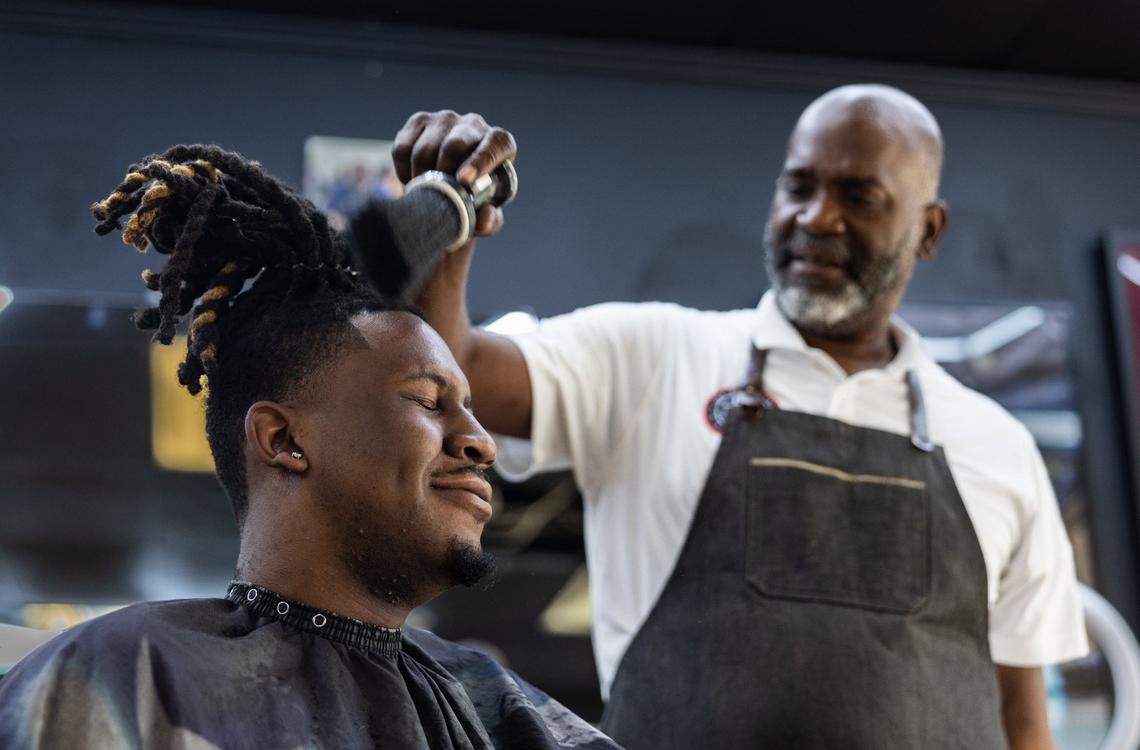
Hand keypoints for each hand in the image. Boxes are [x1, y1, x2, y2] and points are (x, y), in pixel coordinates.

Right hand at [392, 111, 516, 236]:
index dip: (479, 162)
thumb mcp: (486, 213)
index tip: (463, 181)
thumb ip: (490, 221)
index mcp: (500, 143)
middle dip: (442, 173)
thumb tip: (485, 215)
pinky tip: (411, 180)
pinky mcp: (419, 120)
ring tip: (423, 193)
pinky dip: (403, 169)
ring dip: (420, 176)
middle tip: (435, 195)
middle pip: (454, 145)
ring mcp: (445, 119)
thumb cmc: (475, 196)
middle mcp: (474, 124)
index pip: (494, 145)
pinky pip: (403, 146)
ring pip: (425, 148)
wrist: (451, 182)